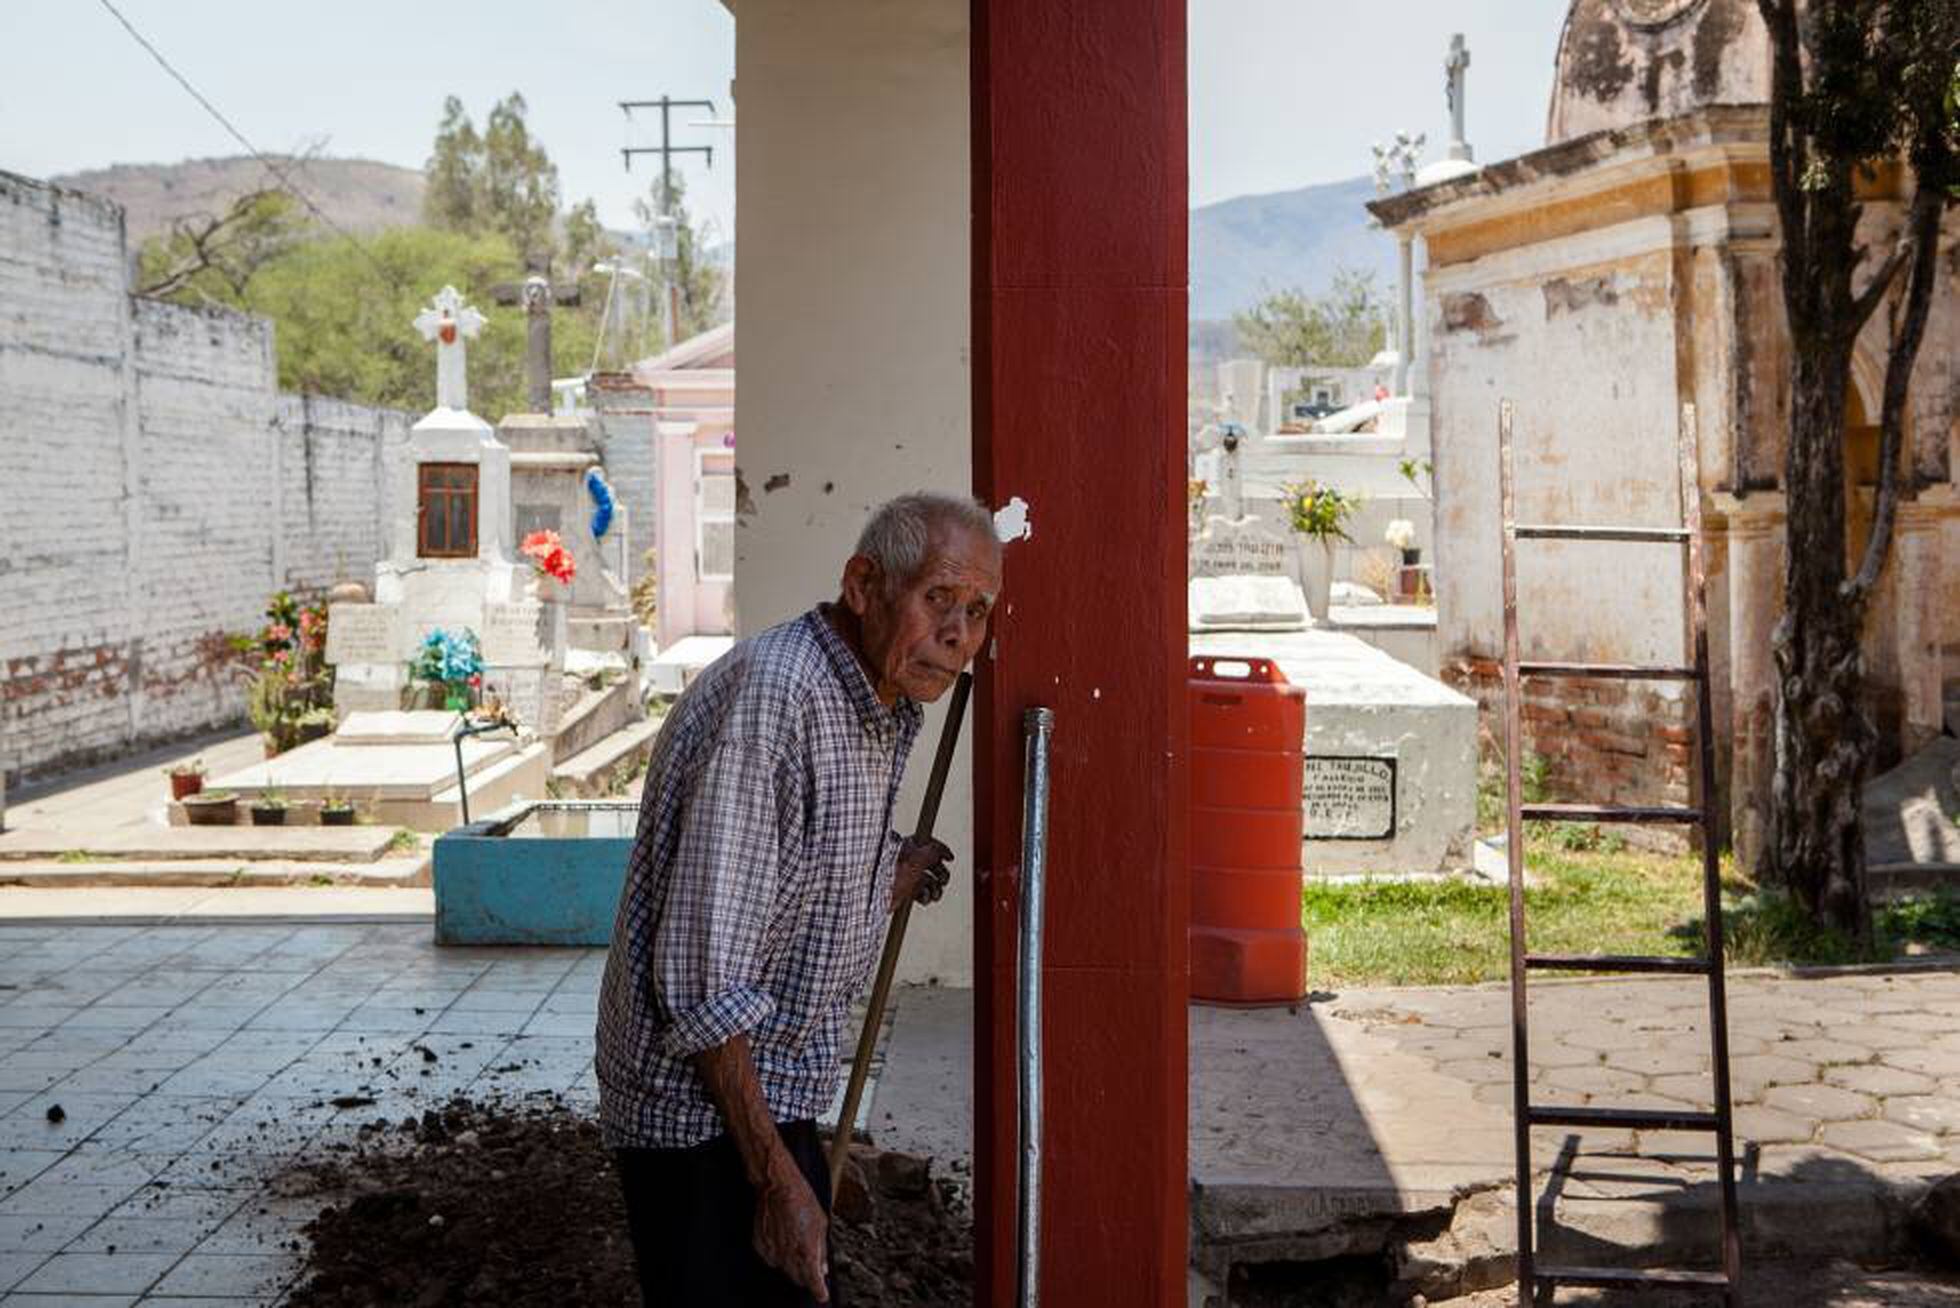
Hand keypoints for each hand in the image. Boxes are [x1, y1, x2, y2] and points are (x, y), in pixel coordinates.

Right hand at [752, 1161, 829, 1301]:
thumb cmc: (802, 1200)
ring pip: (785, 1270)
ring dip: (793, 1264)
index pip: (813, 1282)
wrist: (777, 1187)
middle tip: (811, 1263)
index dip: (819, 1291)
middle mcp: (789, 1256)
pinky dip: (778, 1255)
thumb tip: (823, 1267)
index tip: (822, 1295)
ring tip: (796, 1242)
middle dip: (806, 1274)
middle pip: (799, 1278)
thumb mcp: (821, 1224)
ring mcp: (773, 1252)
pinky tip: (782, 1239)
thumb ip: (822, 1250)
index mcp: (807, 1251)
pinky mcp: (760, 1247)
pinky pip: (772, 1259)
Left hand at [892, 835, 952, 909]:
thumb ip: (933, 852)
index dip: (941, 850)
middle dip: (941, 873)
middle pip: (932, 864)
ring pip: (928, 880)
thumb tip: (943, 852)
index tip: (950, 858)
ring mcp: (906, 876)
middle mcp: (908, 860)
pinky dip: (925, 896)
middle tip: (943, 881)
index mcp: (908, 847)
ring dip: (936, 888)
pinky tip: (923, 899)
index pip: (930, 844)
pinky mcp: (904, 891)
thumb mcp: (917, 858)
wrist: (875, 894)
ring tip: (936, 894)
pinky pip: (921, 892)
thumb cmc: (893, 872)